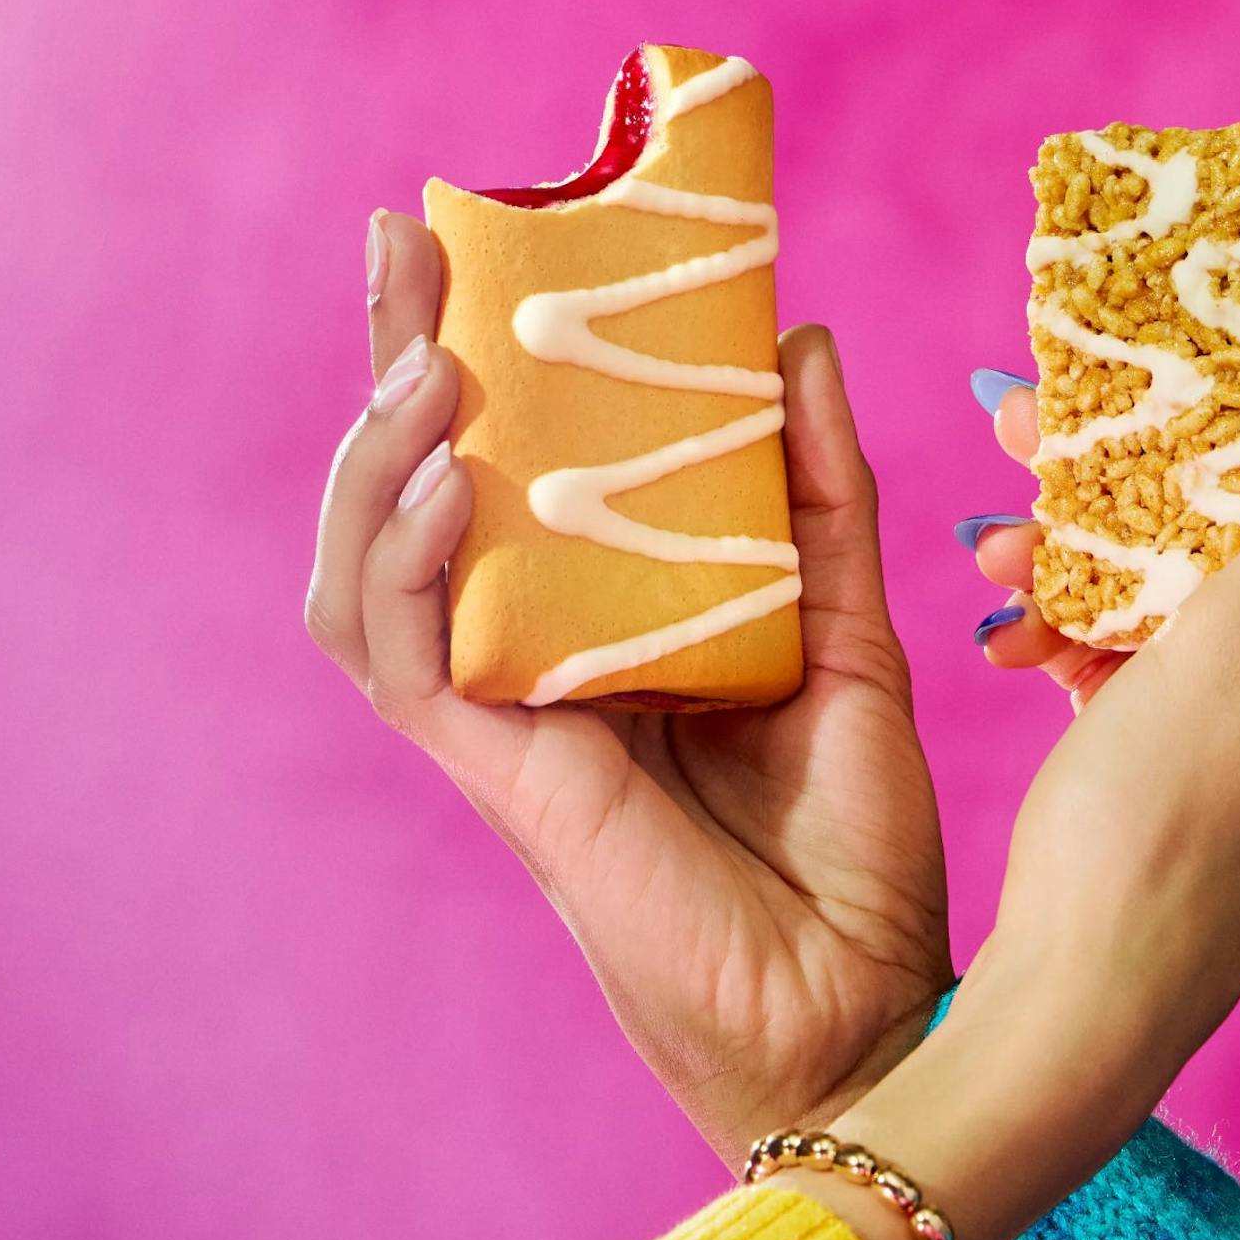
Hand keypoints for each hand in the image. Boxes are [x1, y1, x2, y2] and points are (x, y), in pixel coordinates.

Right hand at [305, 213, 952, 1161]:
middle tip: (405, 246)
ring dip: (379, 459)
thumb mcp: (843, 633)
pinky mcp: (504, 781)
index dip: (473, 356)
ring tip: (431, 360)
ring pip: (370, 574)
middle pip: (416, 498)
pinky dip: (406, 565)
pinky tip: (453, 480)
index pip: (508, 470)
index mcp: (606, 624)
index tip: (471, 233)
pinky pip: (407, 660)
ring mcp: (509, 721)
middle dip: (396, 368)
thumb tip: (797, 337)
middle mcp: (537, 663)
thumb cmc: (854, 842)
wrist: (868, 1006)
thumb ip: (813, 494)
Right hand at [835, 371, 1239, 1239]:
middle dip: (1132, 498)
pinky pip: (1162, 684)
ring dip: (1088, 574)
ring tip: (993, 556)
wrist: (1075, 1015)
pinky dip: (1091, 651)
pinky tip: (1014, 644)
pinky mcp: (1214, 792)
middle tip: (1023, 444)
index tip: (1152, 387)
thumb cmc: (1152, 827)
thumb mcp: (1235, 642)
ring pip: (1192, 613)